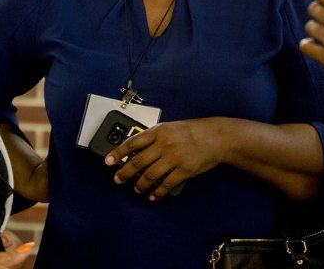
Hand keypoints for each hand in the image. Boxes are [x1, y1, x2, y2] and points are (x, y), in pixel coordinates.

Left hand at [104, 119, 221, 200]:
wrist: (215, 137)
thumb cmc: (193, 131)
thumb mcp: (171, 128)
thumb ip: (155, 137)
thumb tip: (137, 150)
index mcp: (159, 132)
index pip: (133, 142)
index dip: (118, 152)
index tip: (108, 160)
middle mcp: (164, 144)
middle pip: (138, 161)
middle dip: (125, 173)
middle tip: (118, 179)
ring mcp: (174, 158)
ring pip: (150, 175)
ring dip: (140, 185)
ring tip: (136, 189)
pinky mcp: (183, 170)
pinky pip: (166, 184)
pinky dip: (158, 192)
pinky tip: (153, 196)